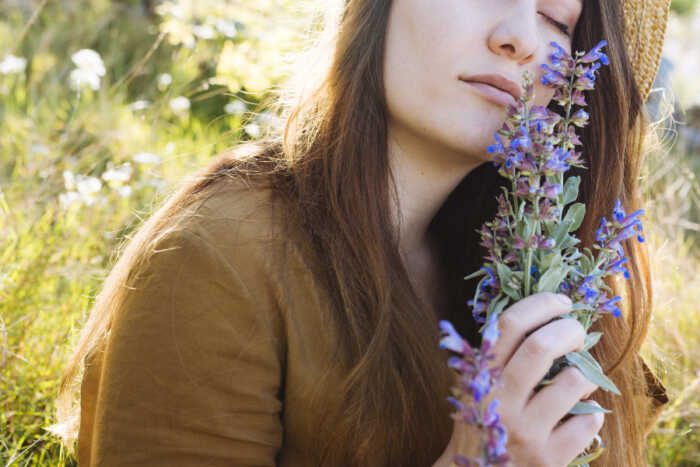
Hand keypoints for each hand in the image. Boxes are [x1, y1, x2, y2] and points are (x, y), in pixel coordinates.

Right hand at [436, 292, 603, 466]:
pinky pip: (589, 422)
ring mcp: (525, 431)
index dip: (540, 304)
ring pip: (575, 382)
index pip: (509, 325)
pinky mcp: (549, 458)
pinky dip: (591, 413)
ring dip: (587, 374)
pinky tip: (577, 416)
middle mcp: (500, 401)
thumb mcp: (476, 384)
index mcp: (480, 376)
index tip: (561, 301)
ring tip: (579, 379)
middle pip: (542, 346)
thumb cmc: (482, 421)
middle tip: (578, 333)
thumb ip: (498, 354)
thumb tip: (544, 312)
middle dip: (570, 330)